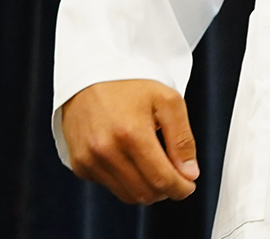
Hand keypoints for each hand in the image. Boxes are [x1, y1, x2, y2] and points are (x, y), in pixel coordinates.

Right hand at [62, 79, 199, 203]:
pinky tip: (131, 159)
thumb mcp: (167, 101)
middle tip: (175, 176)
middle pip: (144, 193)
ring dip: (146, 188)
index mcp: (131, 134)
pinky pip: (109, 186)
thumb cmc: (130, 84)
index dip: (180, 188)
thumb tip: (189, 173)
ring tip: (155, 166)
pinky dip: (125, 180)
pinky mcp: (80, 164)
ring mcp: (89, 160)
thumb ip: (182, 139)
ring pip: (127, 195)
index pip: (161, 179)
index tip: (188, 185)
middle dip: (166, 190)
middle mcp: (106, 150)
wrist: (91, 74)